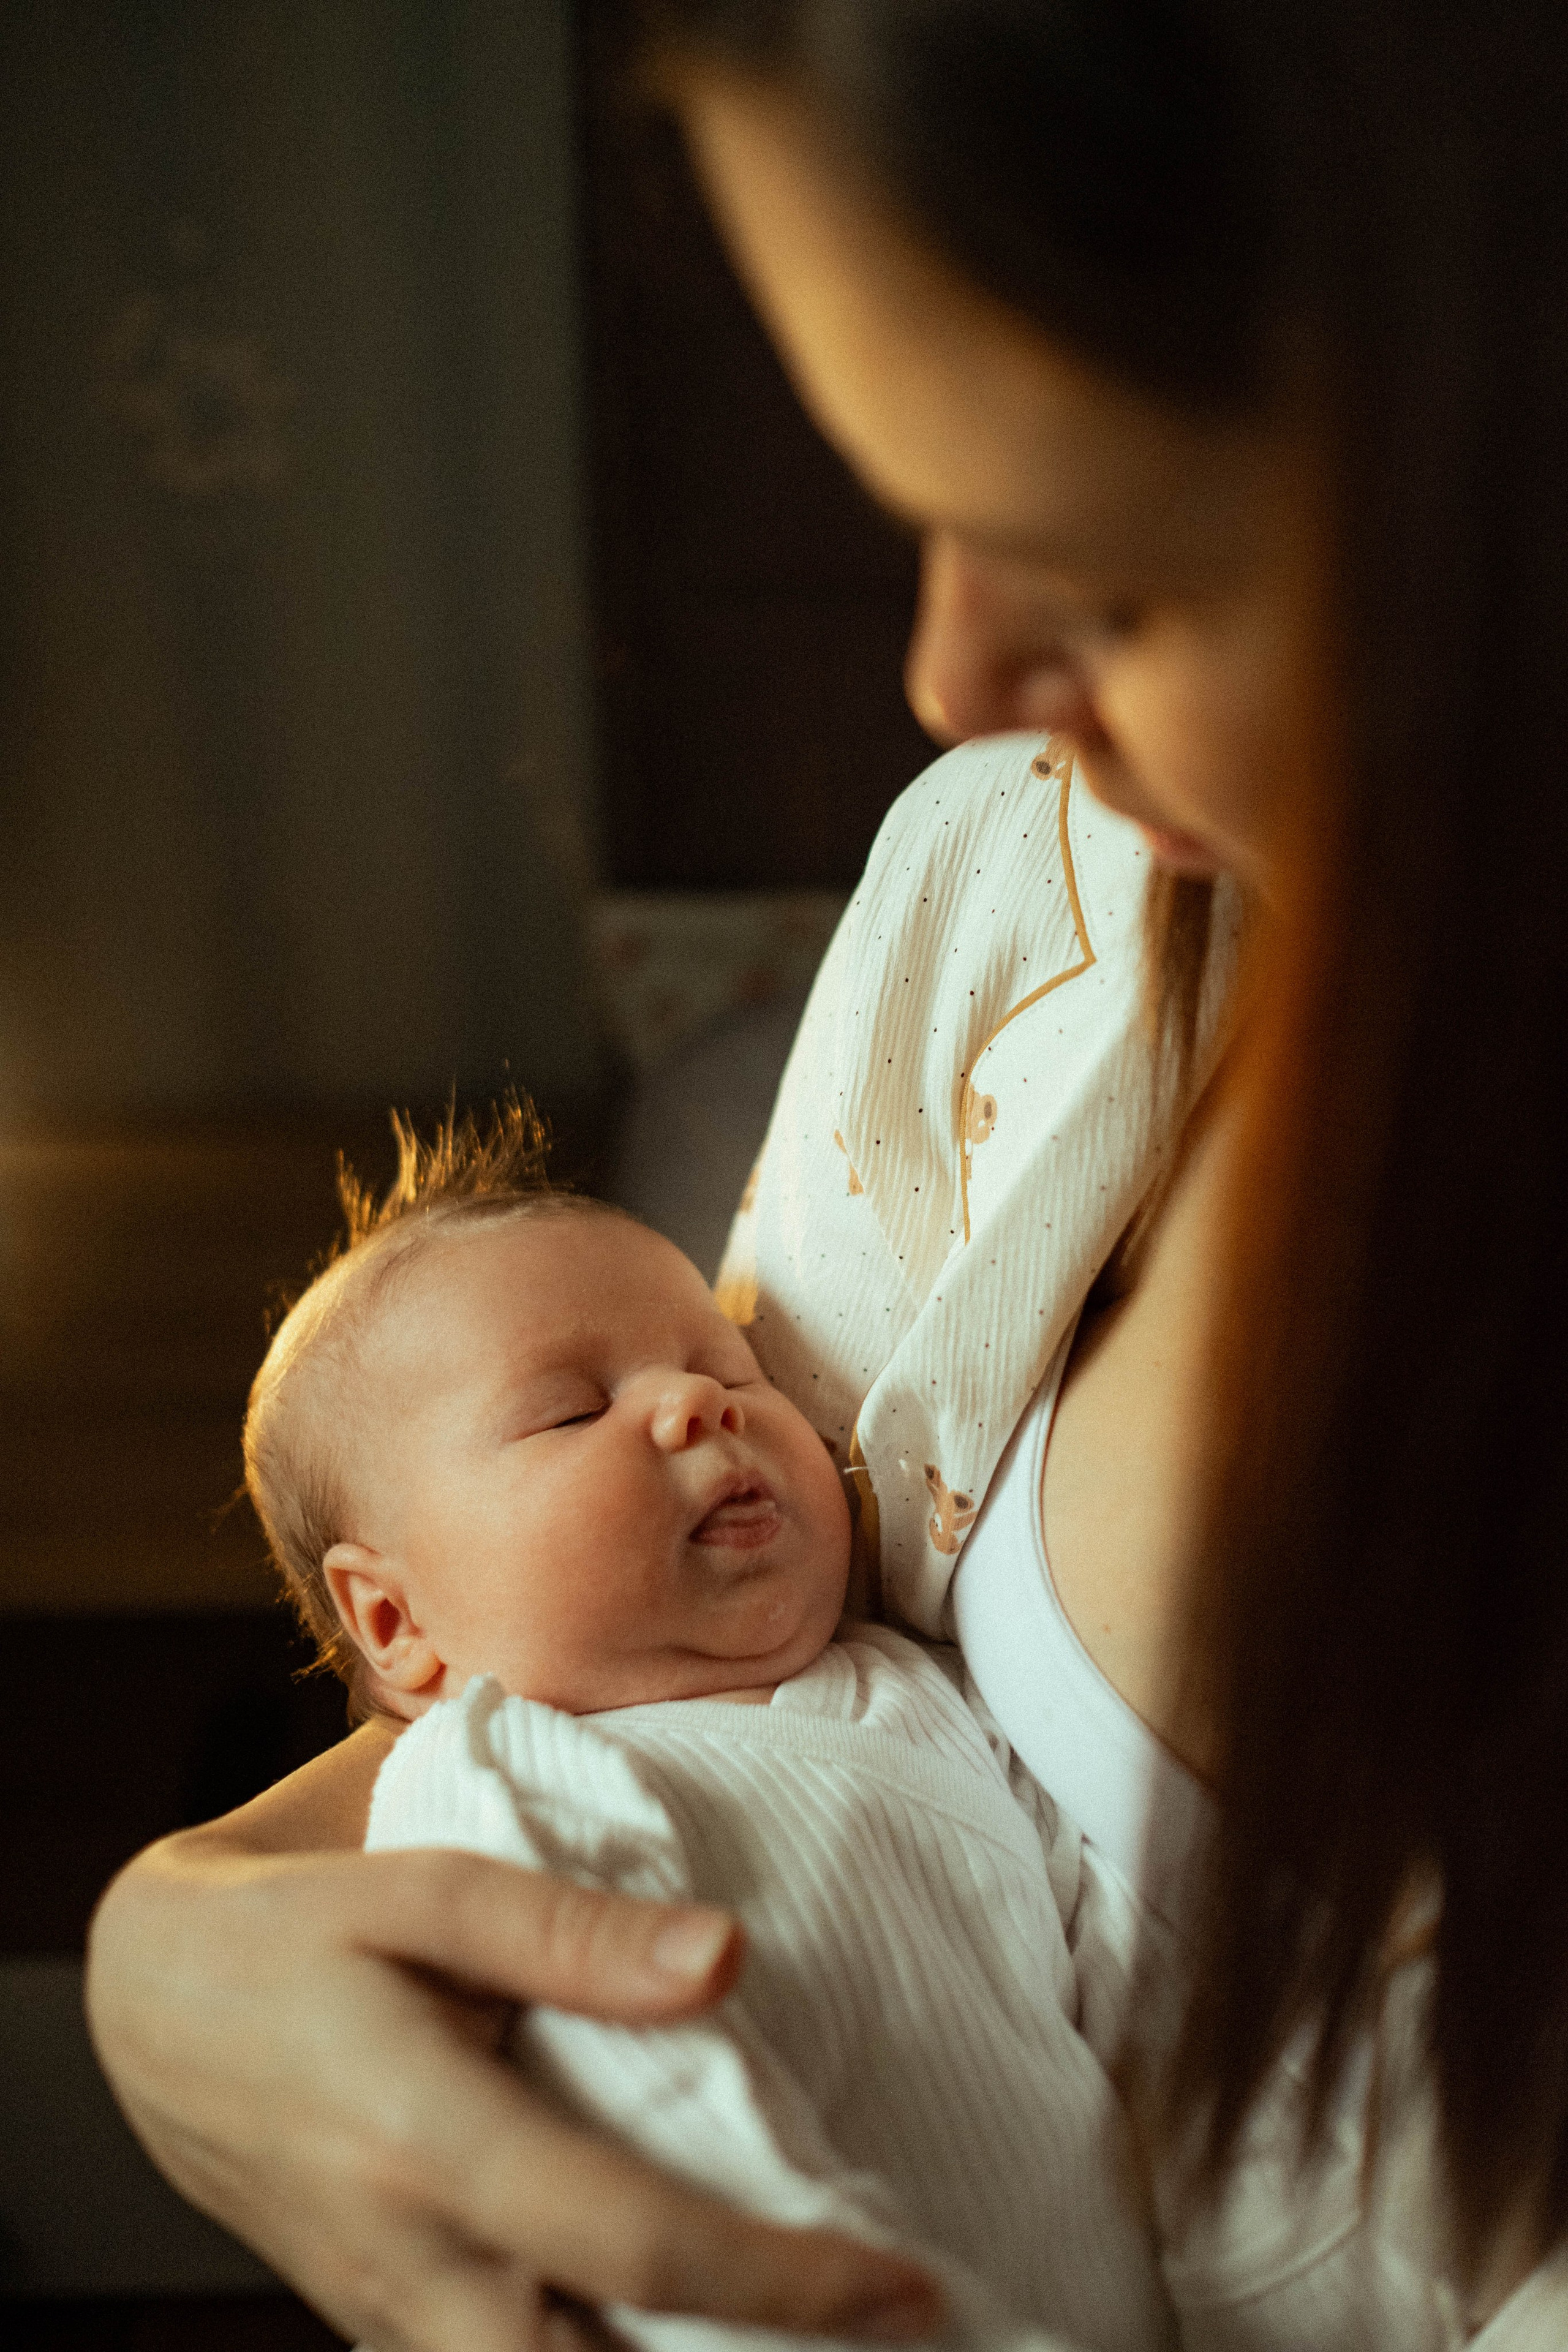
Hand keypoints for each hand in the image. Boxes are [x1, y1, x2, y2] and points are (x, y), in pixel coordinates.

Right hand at [86, 1827, 941, 2351]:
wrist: (156, 2008)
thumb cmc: (301, 1929)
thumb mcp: (423, 1885)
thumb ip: (572, 1930)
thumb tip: (729, 1957)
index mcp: (429, 2141)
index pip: (633, 2242)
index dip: (781, 2279)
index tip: (903, 2285)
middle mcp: (413, 2260)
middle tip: (894, 2342)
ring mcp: (395, 2313)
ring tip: (824, 2344)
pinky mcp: (392, 2323)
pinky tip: (701, 2329)